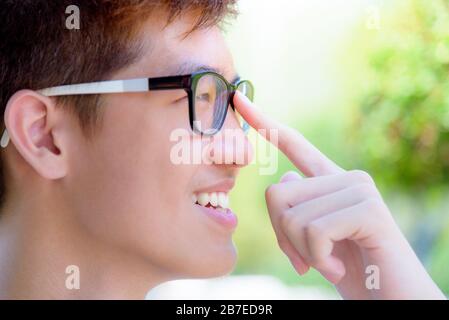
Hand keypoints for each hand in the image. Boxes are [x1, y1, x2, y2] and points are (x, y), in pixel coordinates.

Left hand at [234, 92, 444, 298]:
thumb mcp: (312, 235)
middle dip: (282, 235)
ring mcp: (359, 189)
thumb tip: (282, 184)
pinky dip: (318, 258)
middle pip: (277, 194)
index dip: (265, 123)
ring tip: (327, 261)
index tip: (240, 97)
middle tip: (307, 258)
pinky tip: (337, 267)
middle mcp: (346, 176)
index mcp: (330, 181)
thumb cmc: (347, 267)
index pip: (293, 144)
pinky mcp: (369, 210)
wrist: (390, 298)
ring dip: (302, 252)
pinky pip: (313, 231)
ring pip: (291, 216)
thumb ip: (295, 207)